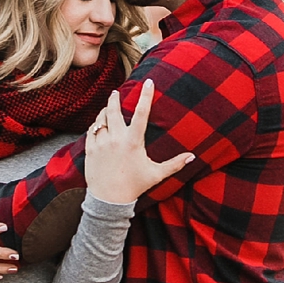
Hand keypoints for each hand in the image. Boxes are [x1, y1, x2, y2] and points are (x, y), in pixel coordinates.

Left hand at [85, 81, 193, 205]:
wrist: (108, 200)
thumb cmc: (134, 186)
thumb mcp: (156, 174)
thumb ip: (175, 164)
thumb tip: (193, 157)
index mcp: (133, 141)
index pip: (141, 113)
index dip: (146, 95)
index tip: (149, 82)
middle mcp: (116, 139)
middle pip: (114, 110)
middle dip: (115, 98)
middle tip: (117, 91)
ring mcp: (101, 143)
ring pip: (100, 119)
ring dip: (104, 111)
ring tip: (108, 107)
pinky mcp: (90, 150)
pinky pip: (91, 131)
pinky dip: (95, 125)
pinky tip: (98, 124)